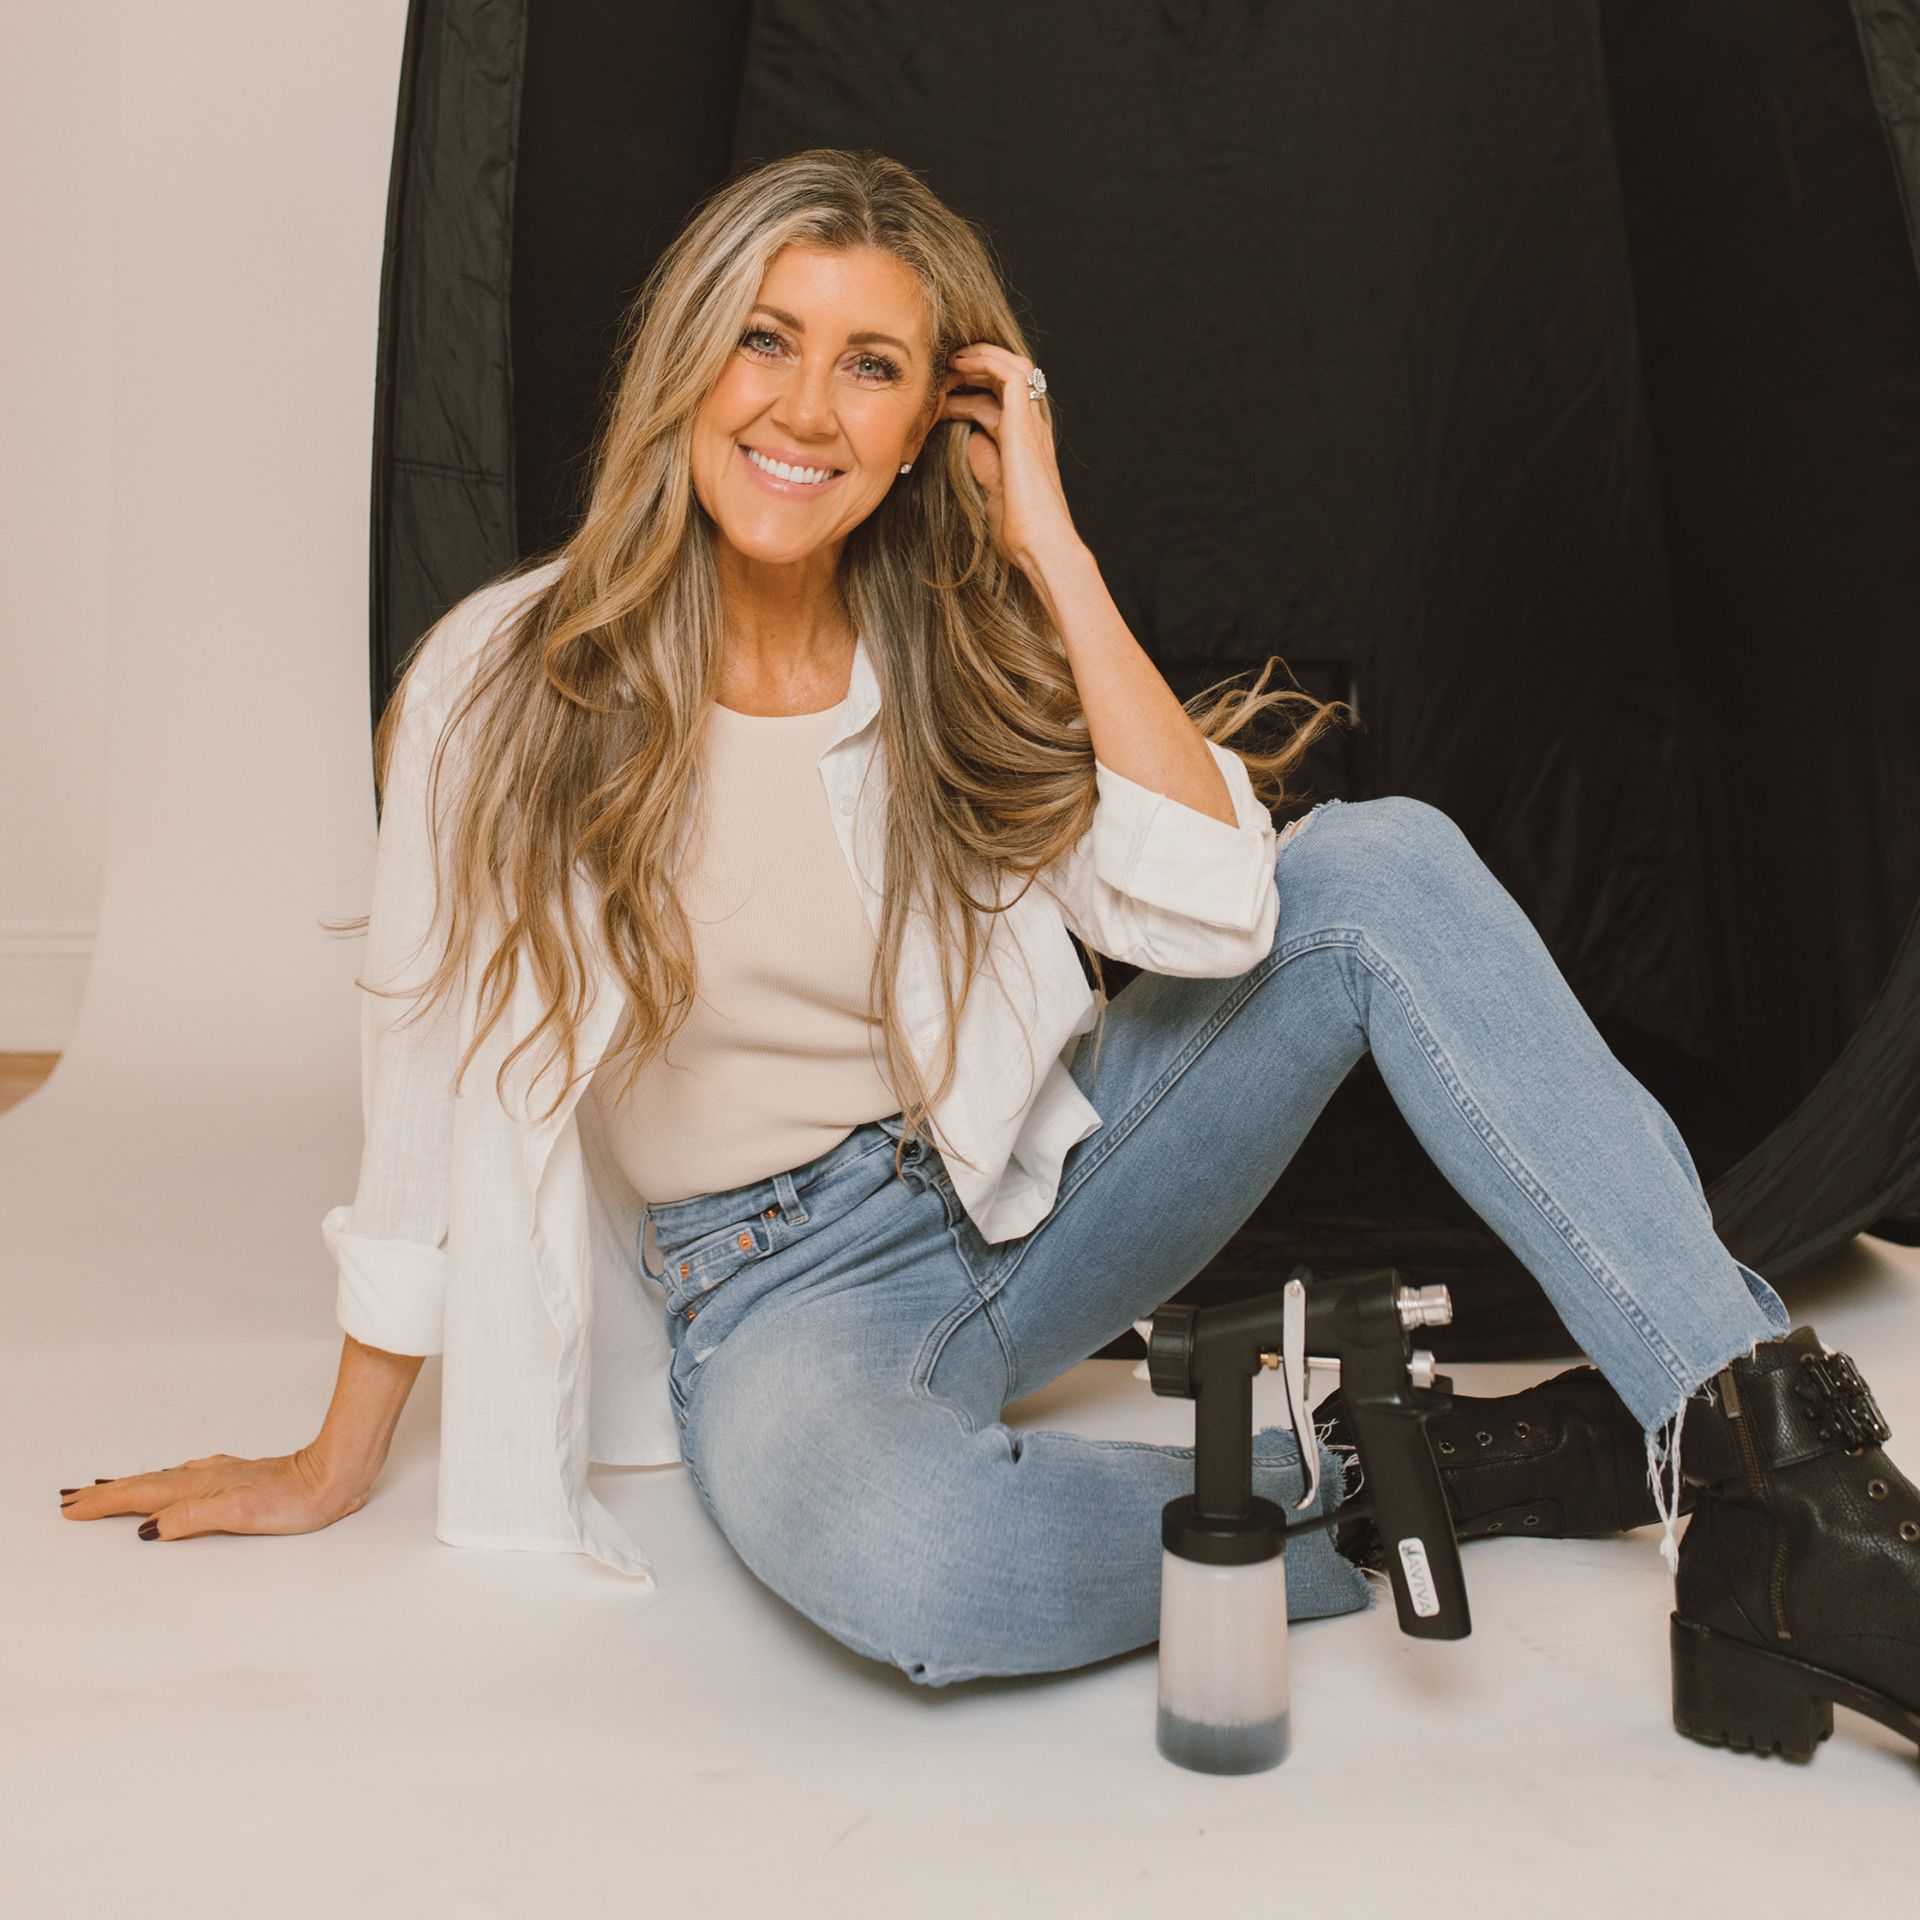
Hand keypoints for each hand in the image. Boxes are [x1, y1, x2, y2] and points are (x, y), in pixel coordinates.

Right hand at [58, 1443, 373, 1541]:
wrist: (335, 1476)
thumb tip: (151, 1526)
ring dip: (131, 1487)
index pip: (142, 1496)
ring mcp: (223, 1477)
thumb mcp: (242, 1514)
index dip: (106, 1503)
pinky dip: (163, 1483)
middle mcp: (208, 1478)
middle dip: (108, 1493)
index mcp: (202, 1488)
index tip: (72, 1507)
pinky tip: (168, 1485)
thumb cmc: (297, 1500)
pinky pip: (186, 1480)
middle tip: (72, 1499)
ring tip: (106, 1489)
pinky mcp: (239, 1480)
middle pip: (146, 1485)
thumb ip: (195, 1517)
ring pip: (164, 1481)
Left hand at [938, 341, 1080, 572]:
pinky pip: (1011, 375)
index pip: (1001, 400)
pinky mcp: (1025, 424)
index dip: (971, 389)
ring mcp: (1031, 424)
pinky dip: (986, 362)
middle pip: (1007, 379)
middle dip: (973, 367)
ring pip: (1012, 368)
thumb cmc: (1019, 529)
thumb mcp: (993, 488)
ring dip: (979, 358)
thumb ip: (985, 462)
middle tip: (940, 368)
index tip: (940, 390)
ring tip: (949, 360)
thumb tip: (970, 440)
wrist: (1039, 543)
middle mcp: (1031, 428)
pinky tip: (961, 364)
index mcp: (1024, 443)